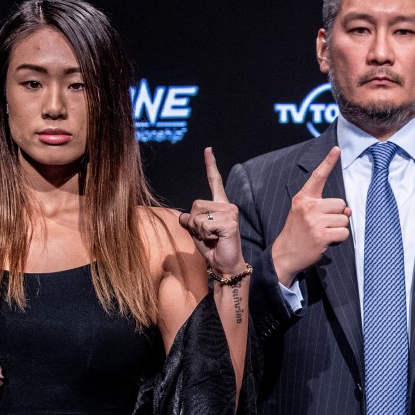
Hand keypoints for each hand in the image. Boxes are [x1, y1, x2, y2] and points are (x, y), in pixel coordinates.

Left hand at [180, 148, 246, 275]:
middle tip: (206, 235)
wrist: (225, 265)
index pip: (215, 182)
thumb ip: (190, 220)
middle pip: (195, 204)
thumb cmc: (213, 249)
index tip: (208, 149)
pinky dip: (204, 235)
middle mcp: (227, 206)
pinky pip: (204, 225)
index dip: (210, 165)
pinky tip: (216, 240)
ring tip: (212, 238)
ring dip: (198, 230)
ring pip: (197, 215)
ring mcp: (230, 213)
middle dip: (193, 222)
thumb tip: (183, 216)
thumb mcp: (196, 232)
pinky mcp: (230, 223)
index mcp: (220, 205)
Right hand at [270, 146, 350, 285]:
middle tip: (323, 225)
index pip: (318, 177)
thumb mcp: (304, 214)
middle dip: (337, 215)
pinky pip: (344, 232)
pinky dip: (339, 239)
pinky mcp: (321, 235)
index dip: (328, 162)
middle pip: (341, 203)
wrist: (284, 255)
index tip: (337, 149)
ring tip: (324, 234)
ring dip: (338, 228)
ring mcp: (315, 221)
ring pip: (344, 218)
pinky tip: (327, 242)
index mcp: (303, 198)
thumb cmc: (297, 234)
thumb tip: (349, 210)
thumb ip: (325, 208)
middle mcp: (309, 207)